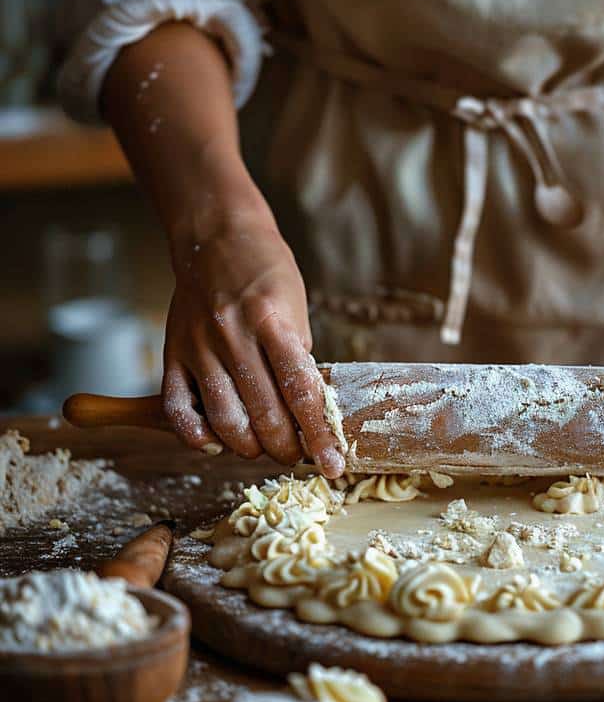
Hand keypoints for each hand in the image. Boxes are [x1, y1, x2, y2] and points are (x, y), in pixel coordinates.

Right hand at [161, 207, 344, 476]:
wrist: (216, 236)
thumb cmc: (266, 273)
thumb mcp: (297, 307)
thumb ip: (297, 357)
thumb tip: (306, 411)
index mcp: (272, 321)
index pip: (301, 392)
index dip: (319, 436)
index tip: (333, 465)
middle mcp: (233, 335)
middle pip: (264, 414)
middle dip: (287, 448)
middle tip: (297, 455)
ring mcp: (199, 346)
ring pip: (224, 420)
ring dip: (249, 448)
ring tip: (264, 449)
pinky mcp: (173, 353)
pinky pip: (179, 409)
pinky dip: (197, 437)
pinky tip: (217, 443)